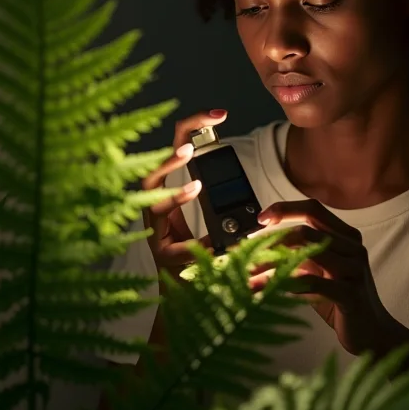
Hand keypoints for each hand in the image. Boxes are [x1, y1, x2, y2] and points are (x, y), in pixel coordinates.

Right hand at [141, 109, 226, 279]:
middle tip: (190, 147)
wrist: (188, 295)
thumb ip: (230, 209)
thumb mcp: (219, 223)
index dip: (195, 126)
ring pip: (152, 200)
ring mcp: (153, 229)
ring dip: (173, 191)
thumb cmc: (201, 252)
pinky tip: (204, 238)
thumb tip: (257, 207)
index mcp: (171, 187)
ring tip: (196, 185)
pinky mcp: (160, 254)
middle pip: (154, 168)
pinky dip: (187, 242)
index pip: (178, 147)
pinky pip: (169, 244)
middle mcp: (156, 204)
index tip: (220, 114)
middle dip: (171, 155)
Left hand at [249, 199, 405, 356]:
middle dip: (271, 240)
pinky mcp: (351, 295)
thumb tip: (261, 242)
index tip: (260, 218)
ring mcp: (354, 269)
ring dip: (272, 265)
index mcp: (346, 236)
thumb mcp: (320, 271)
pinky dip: (287, 285)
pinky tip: (270, 293)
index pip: (313, 209)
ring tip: (249, 277)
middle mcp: (352, 247)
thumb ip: (301, 253)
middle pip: (306, 230)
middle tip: (246, 254)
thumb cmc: (340, 300)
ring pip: (307, 254)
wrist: (374, 333)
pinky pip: (314, 284)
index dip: (285, 209)